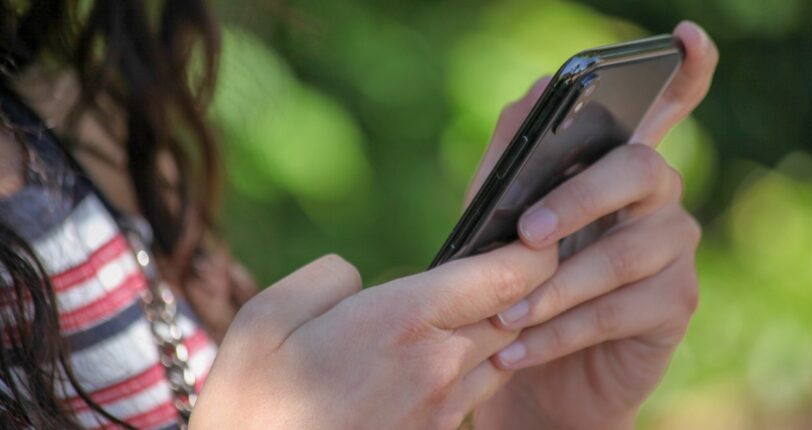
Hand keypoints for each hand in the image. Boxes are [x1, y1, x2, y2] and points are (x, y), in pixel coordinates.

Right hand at [190, 242, 556, 428]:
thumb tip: (360, 280)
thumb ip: (327, 279)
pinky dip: (474, 366)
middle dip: (523, 285)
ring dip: (500, 327)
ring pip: (501, 355)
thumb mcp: (266, 320)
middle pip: (516, 313)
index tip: (537, 232)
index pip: (506, 276)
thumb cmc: (250, 410)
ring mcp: (442, 412)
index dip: (536, 249)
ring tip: (474, 305)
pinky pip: (474, 392)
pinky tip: (438, 357)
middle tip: (510, 258)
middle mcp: (438, 368)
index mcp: (403, 322)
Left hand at [470, 21, 718, 428]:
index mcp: (615, 166)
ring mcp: (674, 248)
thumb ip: (513, 162)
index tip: (687, 35)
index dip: (685, 70)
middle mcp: (658, 197)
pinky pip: (617, 311)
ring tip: (505, 315)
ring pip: (624, 252)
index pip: (666, 105)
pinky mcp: (677, 304)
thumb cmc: (517, 283)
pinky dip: (559, 331)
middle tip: (527, 234)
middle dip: (579, 199)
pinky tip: (517, 350)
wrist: (534, 373)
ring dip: (555, 286)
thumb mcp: (499, 220)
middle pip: (640, 169)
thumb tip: (530, 97)